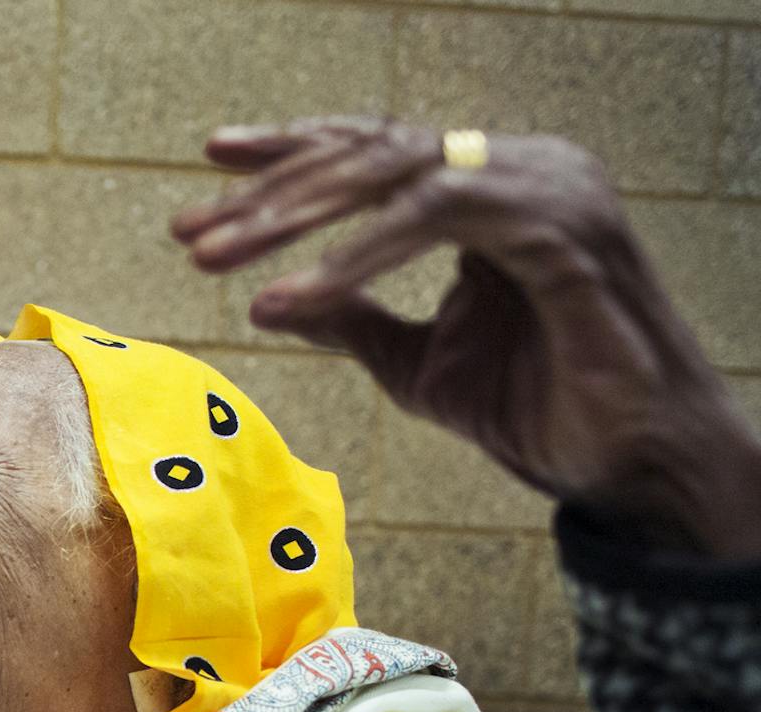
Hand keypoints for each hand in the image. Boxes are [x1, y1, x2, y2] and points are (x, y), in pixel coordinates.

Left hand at [172, 118, 760, 558]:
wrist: (620, 462)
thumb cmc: (532, 407)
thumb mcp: (412, 364)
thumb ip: (348, 319)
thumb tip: (265, 301)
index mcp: (486, 189)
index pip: (375, 149)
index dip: (290, 153)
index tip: (209, 164)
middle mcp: (519, 170)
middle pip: (372, 154)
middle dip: (270, 193)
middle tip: (189, 230)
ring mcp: (546, 190)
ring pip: (396, 173)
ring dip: (298, 217)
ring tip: (220, 261)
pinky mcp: (561, 230)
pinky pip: (438, 219)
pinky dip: (357, 257)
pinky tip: (294, 295)